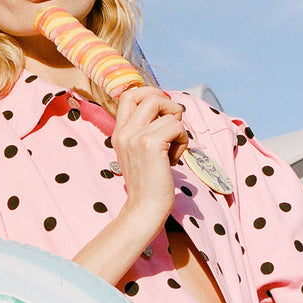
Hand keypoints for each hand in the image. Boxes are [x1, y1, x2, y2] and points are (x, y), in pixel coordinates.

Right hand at [73, 88, 187, 284]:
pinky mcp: (150, 144)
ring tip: (173, 147)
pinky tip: (174, 159)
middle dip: (169, 105)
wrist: (144, 209)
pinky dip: (183, 141)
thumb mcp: (140, 152)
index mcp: (119, 132)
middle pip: (149, 95)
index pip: (130, 94)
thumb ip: (146, 130)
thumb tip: (168, 109)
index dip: (152, 95)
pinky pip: (177, 127)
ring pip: (168, 110)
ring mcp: (135, 136)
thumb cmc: (148, 183)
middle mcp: (124, 131)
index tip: (163, 113)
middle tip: (173, 126)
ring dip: (178, 127)